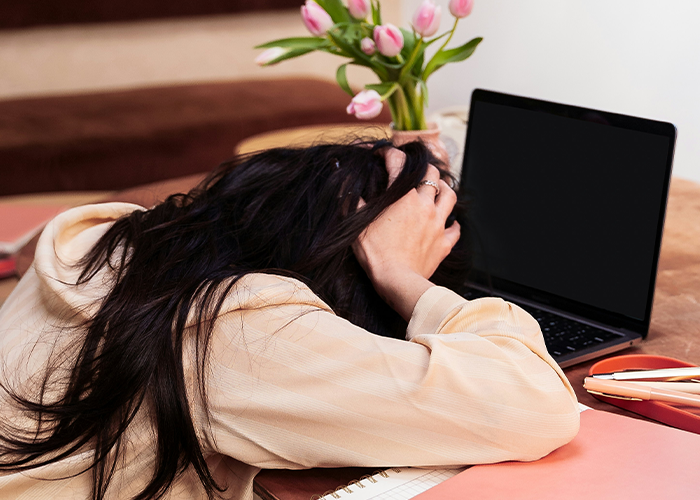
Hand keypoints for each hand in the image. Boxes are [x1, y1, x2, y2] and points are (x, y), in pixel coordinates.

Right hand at [353, 148, 459, 319]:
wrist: (397, 281)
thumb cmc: (376, 254)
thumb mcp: (357, 225)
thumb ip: (352, 202)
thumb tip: (344, 188)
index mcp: (403, 197)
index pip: (398, 163)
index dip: (389, 154)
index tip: (383, 155)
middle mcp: (424, 205)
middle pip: (432, 174)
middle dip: (423, 168)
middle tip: (415, 170)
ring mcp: (437, 224)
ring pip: (450, 196)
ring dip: (445, 188)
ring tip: (439, 188)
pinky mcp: (443, 243)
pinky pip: (455, 229)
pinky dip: (453, 224)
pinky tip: (449, 223)